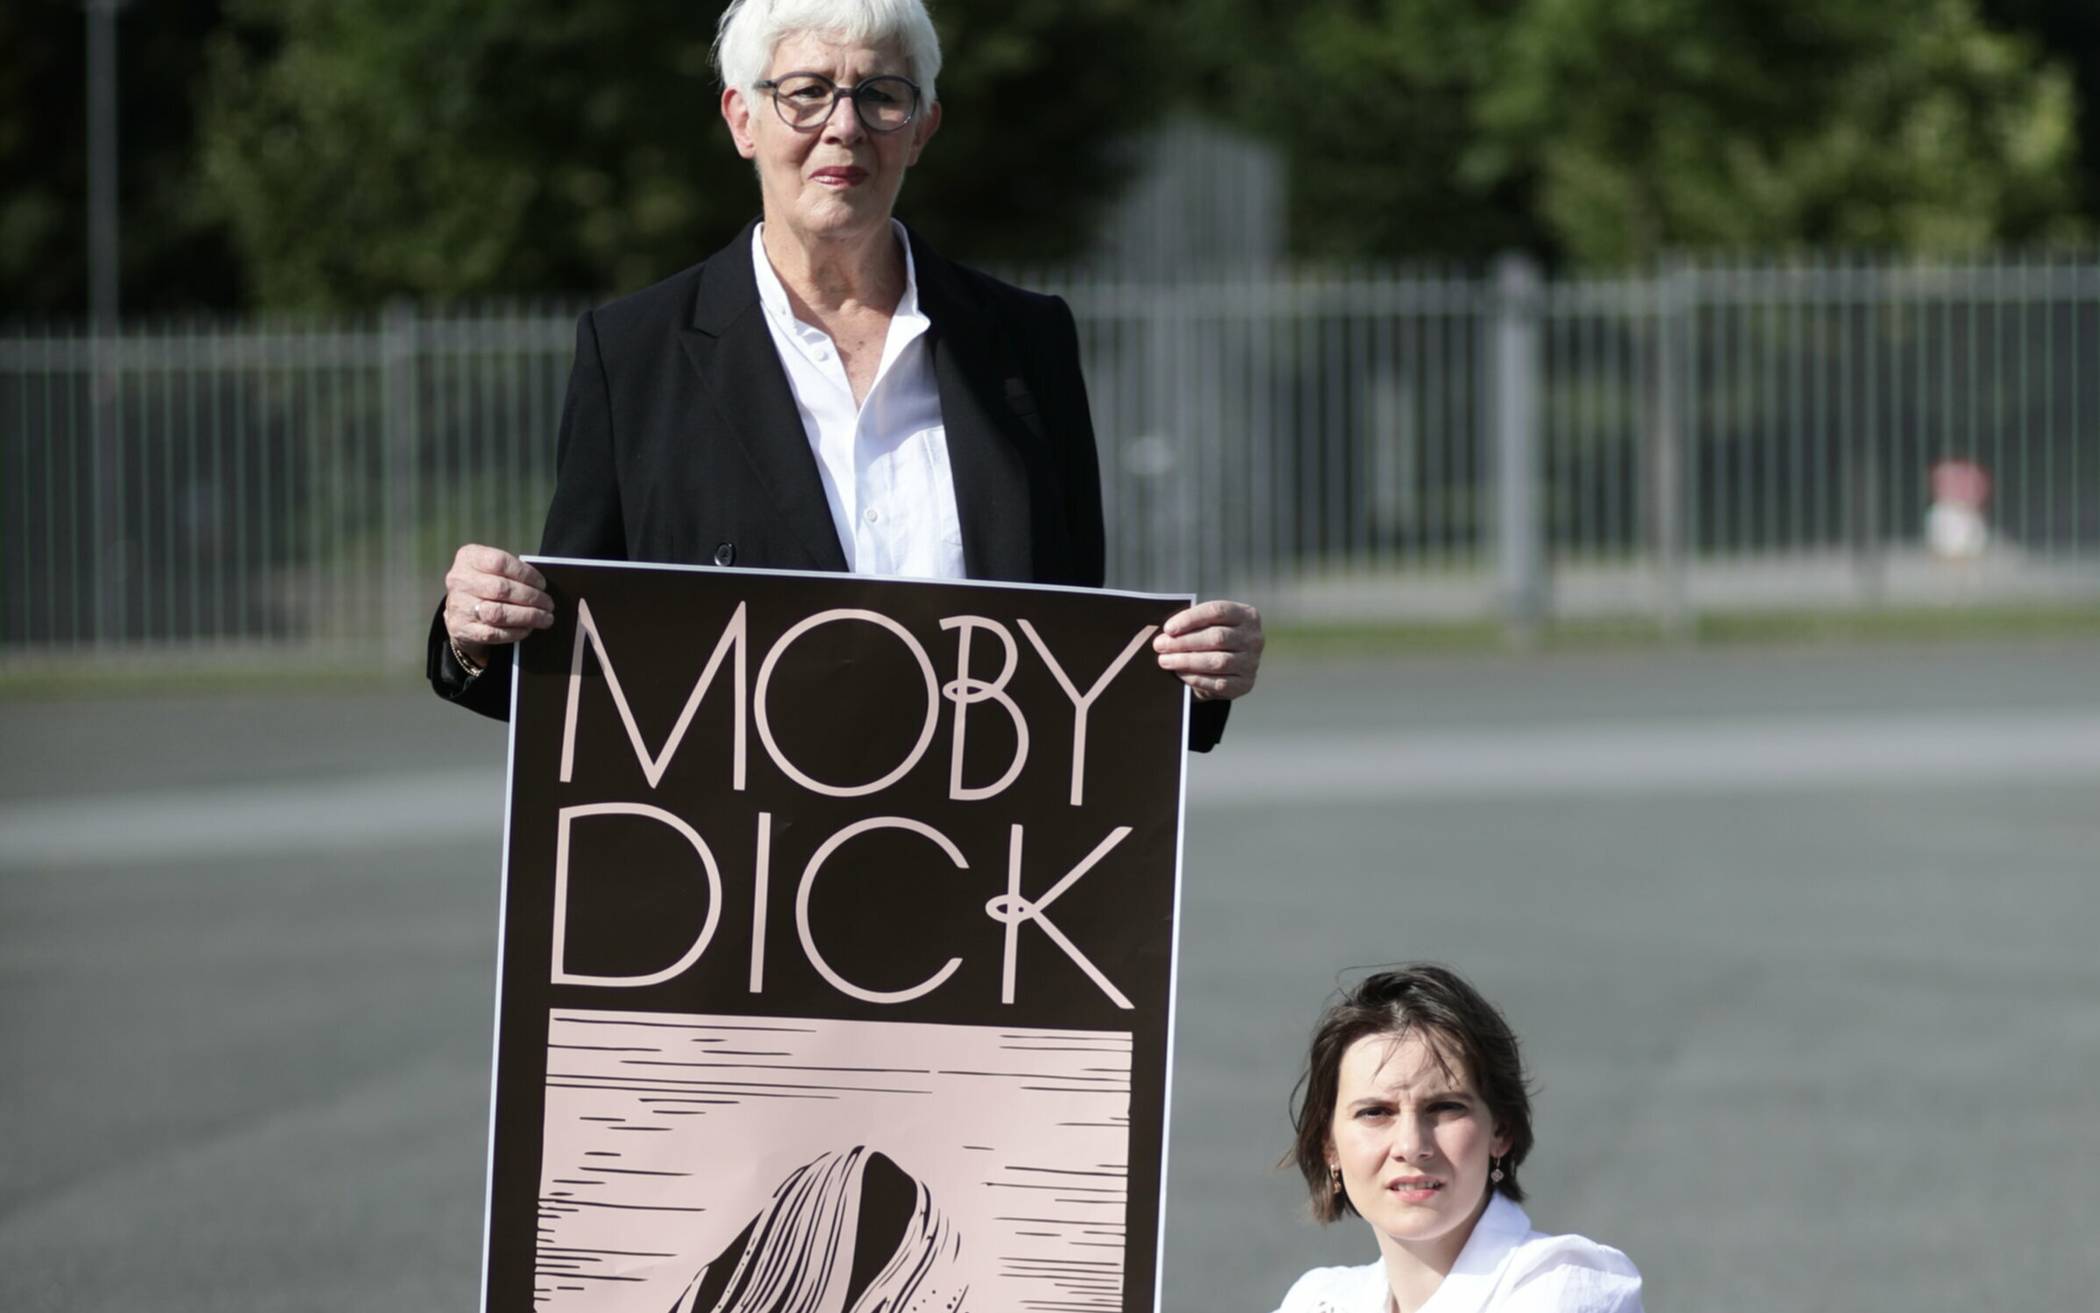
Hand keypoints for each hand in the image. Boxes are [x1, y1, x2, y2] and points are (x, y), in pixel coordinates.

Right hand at [442, 544, 553, 667]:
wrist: (460, 612)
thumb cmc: (484, 585)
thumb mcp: (491, 569)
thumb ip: (511, 572)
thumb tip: (541, 587)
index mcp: (469, 558)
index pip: (500, 563)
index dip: (526, 574)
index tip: (542, 584)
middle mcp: (460, 580)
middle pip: (501, 589)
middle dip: (531, 597)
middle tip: (548, 604)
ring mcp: (459, 606)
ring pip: (497, 613)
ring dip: (527, 616)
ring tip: (545, 618)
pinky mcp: (463, 629)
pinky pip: (493, 633)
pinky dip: (515, 631)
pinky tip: (528, 628)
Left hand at [1153, 599, 1262, 701]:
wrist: (1227, 668)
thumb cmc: (1210, 638)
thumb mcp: (1207, 625)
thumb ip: (1192, 623)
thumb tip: (1166, 632)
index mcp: (1246, 615)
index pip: (1217, 612)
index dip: (1190, 619)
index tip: (1168, 628)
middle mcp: (1254, 638)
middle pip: (1217, 637)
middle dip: (1184, 642)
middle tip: (1160, 645)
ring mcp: (1252, 662)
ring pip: (1217, 661)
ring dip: (1187, 661)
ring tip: (1164, 660)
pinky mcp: (1245, 684)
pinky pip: (1218, 683)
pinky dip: (1196, 678)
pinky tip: (1179, 674)